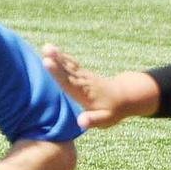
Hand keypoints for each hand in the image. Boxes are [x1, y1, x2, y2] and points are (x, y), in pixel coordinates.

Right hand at [40, 44, 156, 129]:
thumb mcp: (105, 120)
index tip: (48, 63)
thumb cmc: (113, 110)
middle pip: (67, 71)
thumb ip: (92, 120)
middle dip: (56, 61)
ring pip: (69, 65)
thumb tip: (80, 122)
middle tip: (46, 49)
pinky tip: (53, 51)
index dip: (58, 74)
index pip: (69, 83)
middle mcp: (83, 83)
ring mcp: (84, 76)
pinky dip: (62, 57)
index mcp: (85, 94)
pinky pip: (72, 64)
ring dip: (57, 56)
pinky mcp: (83, 73)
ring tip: (46, 47)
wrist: (125, 96)